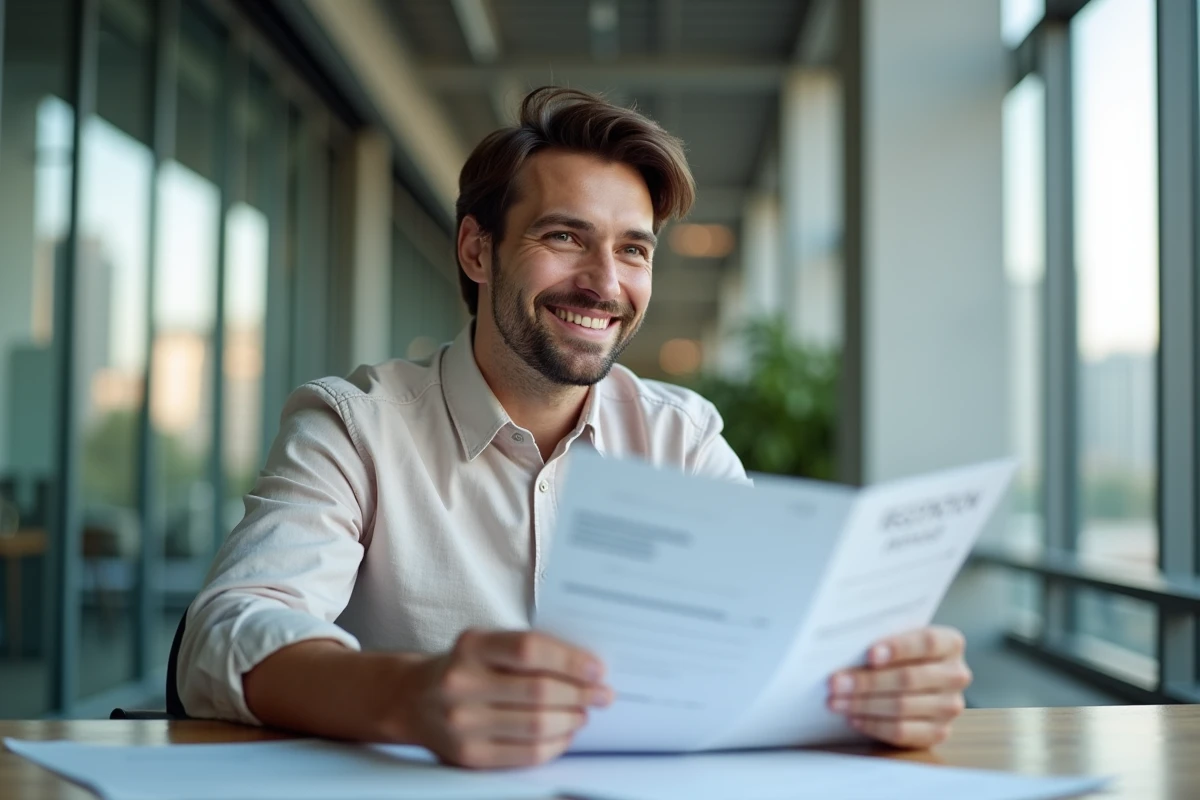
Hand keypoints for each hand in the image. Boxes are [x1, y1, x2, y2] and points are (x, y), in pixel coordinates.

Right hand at [400, 629, 612, 767]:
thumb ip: (527, 650)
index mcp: (471, 646)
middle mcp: (461, 683)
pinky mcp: (468, 755)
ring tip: (584, 713)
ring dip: (571, 719)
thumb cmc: (465, 667)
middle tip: (602, 694)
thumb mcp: (486, 644)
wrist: (413, 700)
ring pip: (536, 725)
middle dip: (580, 693)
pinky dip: (556, 744)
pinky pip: (526, 754)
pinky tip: (565, 733)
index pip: (529, 649)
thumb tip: (586, 668)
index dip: (570, 660)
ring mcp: (462, 723)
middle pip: (538, 691)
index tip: (597, 669)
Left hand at [826, 625, 971, 748]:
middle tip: (835, 683)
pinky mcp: (939, 732)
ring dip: (863, 705)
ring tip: (836, 702)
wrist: (916, 681)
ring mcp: (950, 706)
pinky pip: (903, 732)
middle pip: (909, 678)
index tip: (869, 655)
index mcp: (950, 643)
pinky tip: (854, 719)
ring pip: (902, 707)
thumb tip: (845, 648)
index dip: (898, 648)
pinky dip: (874, 726)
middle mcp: (956, 674)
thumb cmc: (900, 655)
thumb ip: (882, 641)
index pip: (927, 643)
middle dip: (867, 682)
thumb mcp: (897, 639)